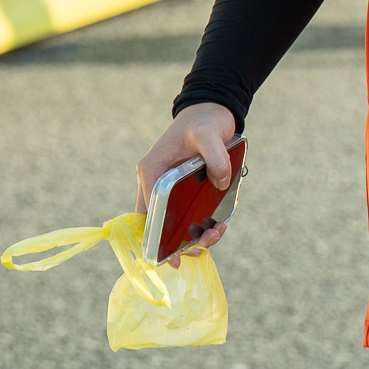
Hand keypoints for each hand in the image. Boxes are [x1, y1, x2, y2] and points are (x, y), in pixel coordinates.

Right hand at [135, 102, 236, 266]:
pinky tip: (216, 226)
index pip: (147, 212)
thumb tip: (221, 183)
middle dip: (176, 243)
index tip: (172, 258)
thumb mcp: (209, 134)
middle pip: (158, 223)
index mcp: (152, 171)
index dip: (157, 238)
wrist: (211, 110)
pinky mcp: (184, 188)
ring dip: (191, 235)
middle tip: (199, 251)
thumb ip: (215, 157)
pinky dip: (199, 224)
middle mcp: (155, 181)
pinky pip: (187, 213)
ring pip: (173, 221)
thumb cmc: (204, 120)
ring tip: (215, 234)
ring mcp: (169, 186)